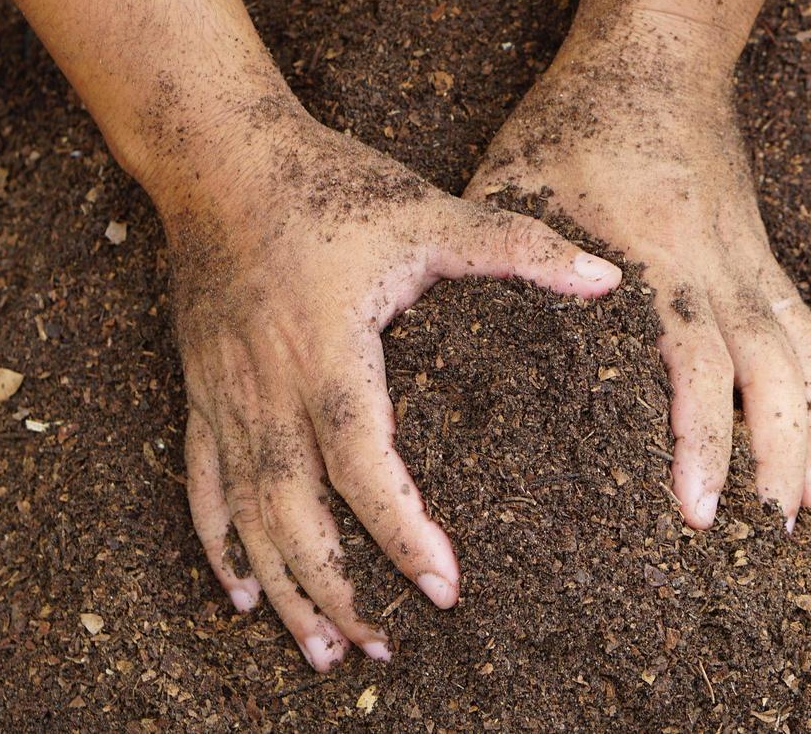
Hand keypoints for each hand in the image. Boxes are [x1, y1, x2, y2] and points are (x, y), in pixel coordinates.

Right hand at [161, 90, 621, 670]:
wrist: (221, 158)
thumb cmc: (329, 187)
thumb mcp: (428, 212)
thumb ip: (518, 248)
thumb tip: (608, 279)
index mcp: (330, 354)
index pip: (362, 463)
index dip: (400, 530)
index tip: (444, 586)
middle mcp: (270, 390)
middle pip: (297, 515)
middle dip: (338, 591)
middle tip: (383, 652)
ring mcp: (227, 396)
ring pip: (249, 516)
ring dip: (284, 589)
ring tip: (321, 652)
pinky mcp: (204, 390)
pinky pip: (203, 484)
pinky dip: (221, 545)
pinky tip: (241, 593)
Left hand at [466, 39, 810, 532]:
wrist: (657, 52)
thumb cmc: (574, 118)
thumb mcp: (518, 182)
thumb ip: (503, 261)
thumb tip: (452, 341)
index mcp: (656, 253)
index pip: (693, 361)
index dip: (702, 438)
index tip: (698, 510)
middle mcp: (717, 263)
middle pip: (773, 368)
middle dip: (779, 452)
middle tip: (776, 529)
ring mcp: (748, 256)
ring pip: (803, 352)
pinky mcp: (759, 250)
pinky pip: (806, 325)